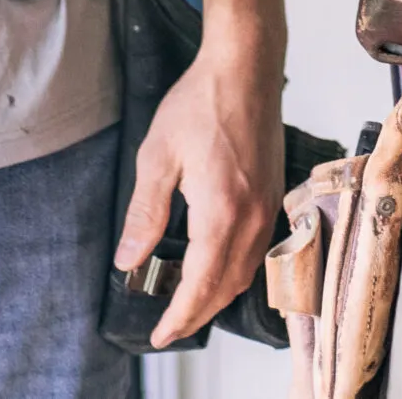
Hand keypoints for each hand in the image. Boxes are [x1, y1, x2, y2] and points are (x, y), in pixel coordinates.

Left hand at [113, 39, 285, 345]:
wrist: (246, 67)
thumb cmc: (203, 102)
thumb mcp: (158, 156)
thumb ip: (146, 214)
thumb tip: (128, 260)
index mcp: (222, 212)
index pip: (200, 284)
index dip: (180, 316)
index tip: (160, 335)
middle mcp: (252, 217)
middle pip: (227, 287)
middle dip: (197, 314)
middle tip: (169, 328)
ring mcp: (268, 206)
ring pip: (246, 271)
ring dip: (218, 295)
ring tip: (188, 303)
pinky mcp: (273, 193)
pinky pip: (258, 250)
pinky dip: (236, 270)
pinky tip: (216, 265)